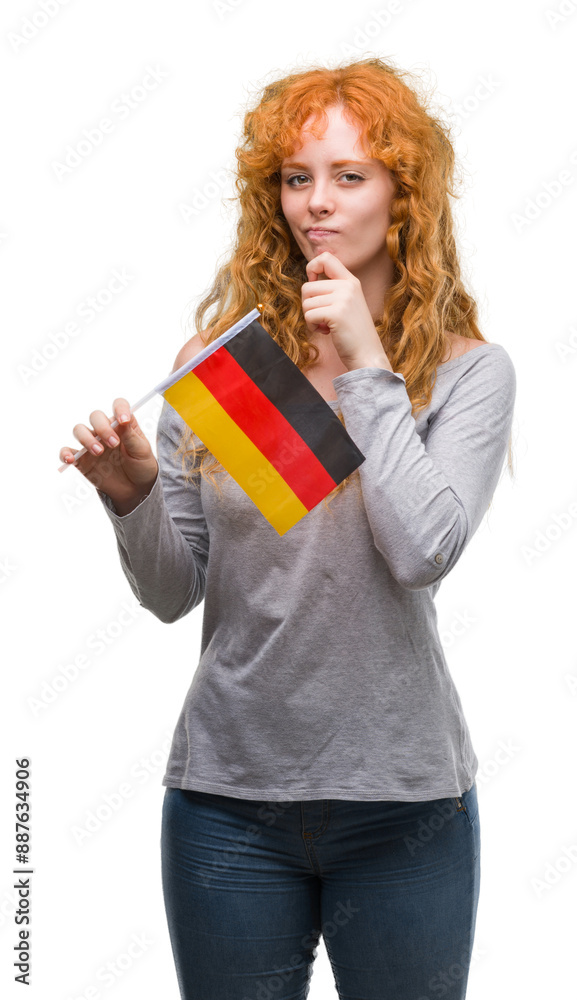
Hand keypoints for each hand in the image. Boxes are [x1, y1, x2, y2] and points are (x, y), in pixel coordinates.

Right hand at [59, 398, 158, 507]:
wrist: (135, 489)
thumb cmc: (141, 465)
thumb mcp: (141, 451)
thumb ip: (131, 435)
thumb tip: (123, 419)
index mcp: (123, 424)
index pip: (118, 406)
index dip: (120, 409)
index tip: (124, 420)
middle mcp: (105, 430)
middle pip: (96, 416)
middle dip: (102, 427)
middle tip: (114, 444)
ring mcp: (92, 443)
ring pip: (79, 430)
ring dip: (86, 439)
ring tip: (99, 452)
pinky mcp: (82, 459)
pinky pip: (67, 451)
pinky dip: (65, 453)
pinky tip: (70, 459)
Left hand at [301, 251, 392, 370]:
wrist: (367, 354)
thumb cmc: (353, 333)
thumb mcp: (348, 303)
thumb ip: (334, 290)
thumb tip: (310, 279)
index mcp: (351, 281)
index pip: (326, 258)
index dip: (312, 268)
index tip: (313, 283)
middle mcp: (348, 286)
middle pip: (307, 287)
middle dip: (309, 305)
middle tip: (323, 318)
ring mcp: (343, 298)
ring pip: (306, 303)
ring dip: (311, 318)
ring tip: (327, 325)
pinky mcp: (336, 313)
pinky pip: (309, 315)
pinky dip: (312, 327)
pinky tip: (327, 332)